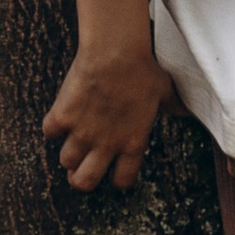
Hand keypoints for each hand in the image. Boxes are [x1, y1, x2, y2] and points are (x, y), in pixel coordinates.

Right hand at [43, 40, 174, 192]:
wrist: (115, 53)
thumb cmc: (142, 70)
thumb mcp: (165, 91)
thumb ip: (173, 106)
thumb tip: (185, 111)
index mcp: (132, 143)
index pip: (122, 180)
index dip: (116, 178)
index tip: (113, 169)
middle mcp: (106, 144)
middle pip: (84, 182)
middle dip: (81, 179)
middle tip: (81, 168)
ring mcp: (82, 132)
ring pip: (66, 162)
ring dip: (68, 153)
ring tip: (72, 141)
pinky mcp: (63, 116)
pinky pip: (49, 132)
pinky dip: (53, 127)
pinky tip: (60, 118)